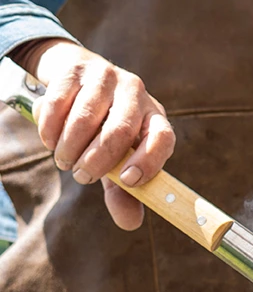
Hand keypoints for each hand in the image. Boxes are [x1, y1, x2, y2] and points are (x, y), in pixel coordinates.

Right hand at [16, 38, 175, 230]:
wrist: (75, 81)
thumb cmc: (102, 130)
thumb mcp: (116, 161)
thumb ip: (123, 193)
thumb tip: (131, 224)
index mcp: (154, 118)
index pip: (163, 138)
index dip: (149, 161)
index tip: (127, 181)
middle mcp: (136, 93)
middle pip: (120, 130)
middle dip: (96, 161)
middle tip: (80, 176)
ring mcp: (106, 76)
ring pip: (86, 117)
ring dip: (70, 147)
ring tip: (64, 160)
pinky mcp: (76, 68)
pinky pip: (60, 102)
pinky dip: (51, 128)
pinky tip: (50, 140)